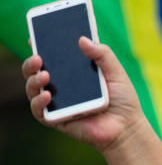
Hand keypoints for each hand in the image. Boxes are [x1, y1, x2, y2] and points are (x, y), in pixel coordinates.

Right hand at [23, 37, 146, 152]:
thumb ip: (103, 55)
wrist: (127, 127)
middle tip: (38, 58)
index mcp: (72, 73)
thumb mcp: (116, 73)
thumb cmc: (122, 99)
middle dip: (31, 63)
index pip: (51, 57)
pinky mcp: (56, 120)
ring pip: (33, 89)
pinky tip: (47, 95)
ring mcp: (56, 103)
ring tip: (45, 75)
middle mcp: (60, 87)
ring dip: (33, 81)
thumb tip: (82, 39)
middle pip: (35, 72)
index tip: (33, 37)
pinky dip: (38, 102)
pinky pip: (39, 111)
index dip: (40, 46)